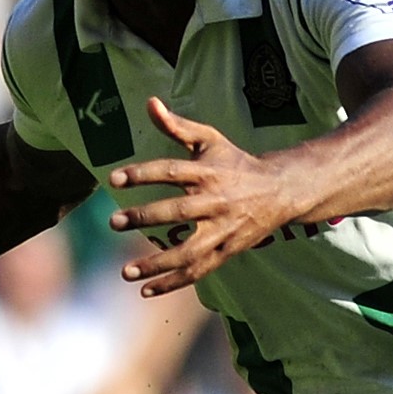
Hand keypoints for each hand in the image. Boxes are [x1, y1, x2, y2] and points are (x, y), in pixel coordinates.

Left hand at [107, 98, 295, 296]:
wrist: (280, 191)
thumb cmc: (235, 163)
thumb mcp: (210, 140)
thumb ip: (177, 126)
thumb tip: (150, 103)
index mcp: (208, 172)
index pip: (171, 171)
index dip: (142, 174)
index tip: (114, 179)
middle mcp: (216, 201)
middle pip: (178, 211)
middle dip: (145, 217)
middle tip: (113, 221)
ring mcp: (223, 230)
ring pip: (189, 251)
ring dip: (157, 263)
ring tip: (125, 272)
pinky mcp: (227, 251)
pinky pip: (199, 271)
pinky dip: (174, 283)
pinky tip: (146, 290)